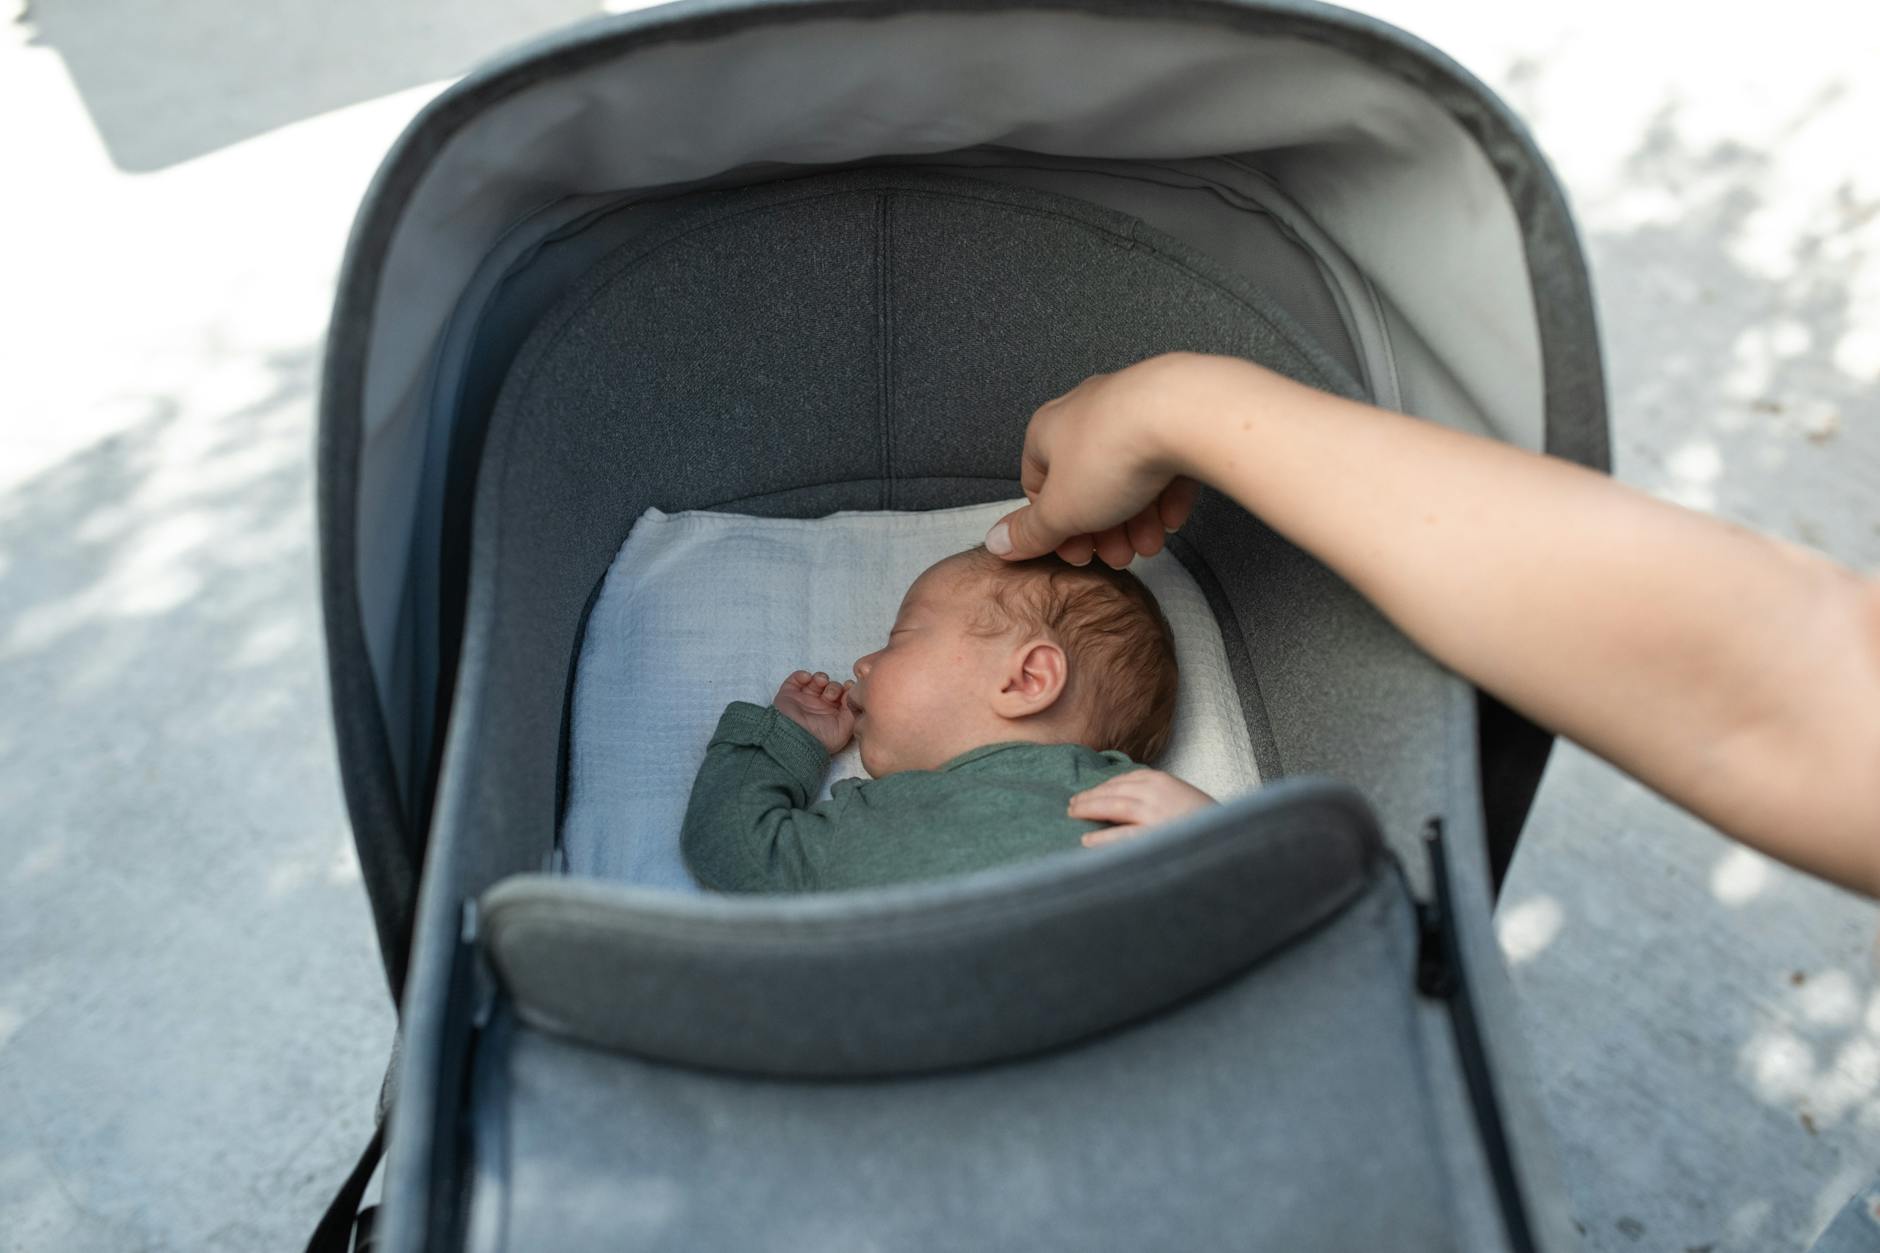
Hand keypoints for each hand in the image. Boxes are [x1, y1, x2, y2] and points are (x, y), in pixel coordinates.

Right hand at [774, 670, 855, 754]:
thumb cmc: (820, 738)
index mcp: (833, 715)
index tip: (849, 686)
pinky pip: (798, 678)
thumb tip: (855, 696)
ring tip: (820, 684)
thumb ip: (853, 711)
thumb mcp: (844, 729)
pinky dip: (803, 675)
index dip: (848, 689)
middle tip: (831, 695)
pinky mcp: (790, 694)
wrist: (794, 738)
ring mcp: (805, 699)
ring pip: (817, 681)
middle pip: (832, 687)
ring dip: (821, 678)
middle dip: (834, 687)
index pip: (844, 696)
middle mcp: (820, 706)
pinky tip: (807, 680)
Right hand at [985, 352, 1207, 568]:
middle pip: (1087, 486)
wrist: (1182, 415)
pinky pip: (1163, 461)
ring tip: (1150, 544)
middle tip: (1119, 557)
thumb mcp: (1061, 511)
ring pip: (1127, 476)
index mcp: (1047, 430)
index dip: (1055, 529)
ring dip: (1136, 519)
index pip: (1039, 486)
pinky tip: (1171, 517)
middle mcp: (1086, 414)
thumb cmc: (1110, 456)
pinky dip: (1165, 493)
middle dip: (1104, 531)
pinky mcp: (1172, 415)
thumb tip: (998, 543)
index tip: (1078, 554)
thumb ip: (1030, 532)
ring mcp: (1130, 410)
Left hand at [1070, 769, 1218, 846]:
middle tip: (1072, 805)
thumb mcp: (1179, 798)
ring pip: (1113, 806)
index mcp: (1162, 780)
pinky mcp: (1155, 835)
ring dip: (1089, 809)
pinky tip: (1087, 841)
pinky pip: (1122, 836)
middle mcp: (1156, 791)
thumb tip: (1122, 803)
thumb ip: (1154, 796)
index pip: (1124, 779)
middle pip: (1114, 790)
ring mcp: (1155, 812)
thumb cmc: (1203, 821)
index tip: (1089, 794)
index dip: (1103, 787)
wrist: (1226, 839)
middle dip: (1090, 797)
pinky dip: (1102, 838)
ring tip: (1073, 815)